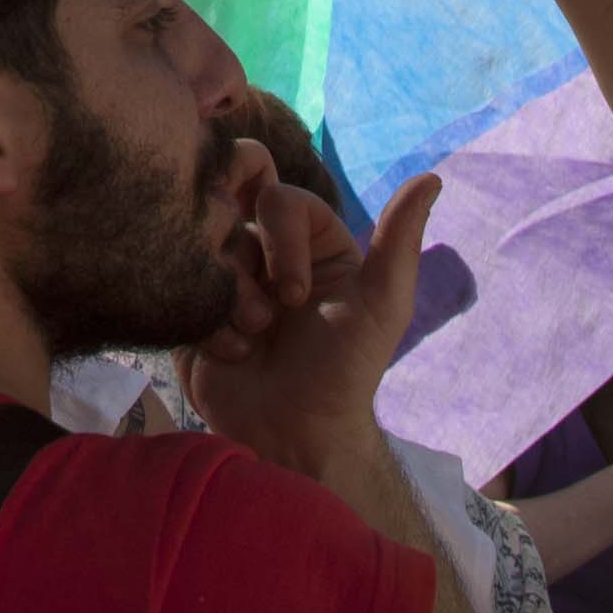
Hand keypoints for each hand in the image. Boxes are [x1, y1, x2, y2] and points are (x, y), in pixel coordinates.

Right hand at [186, 168, 440, 481]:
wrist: (296, 435)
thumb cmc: (344, 370)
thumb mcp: (380, 303)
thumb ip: (400, 240)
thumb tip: (431, 177)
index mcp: (311, 240)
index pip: (279, 196)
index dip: (283, 239)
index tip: (296, 295)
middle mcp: (266, 252)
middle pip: (231, 209)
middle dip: (247, 265)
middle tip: (266, 315)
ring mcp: (226, 280)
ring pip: (202, 250)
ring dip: (232, 302)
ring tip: (253, 340)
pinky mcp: (194, 310)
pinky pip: (180, 289)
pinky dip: (210, 326)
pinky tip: (232, 355)